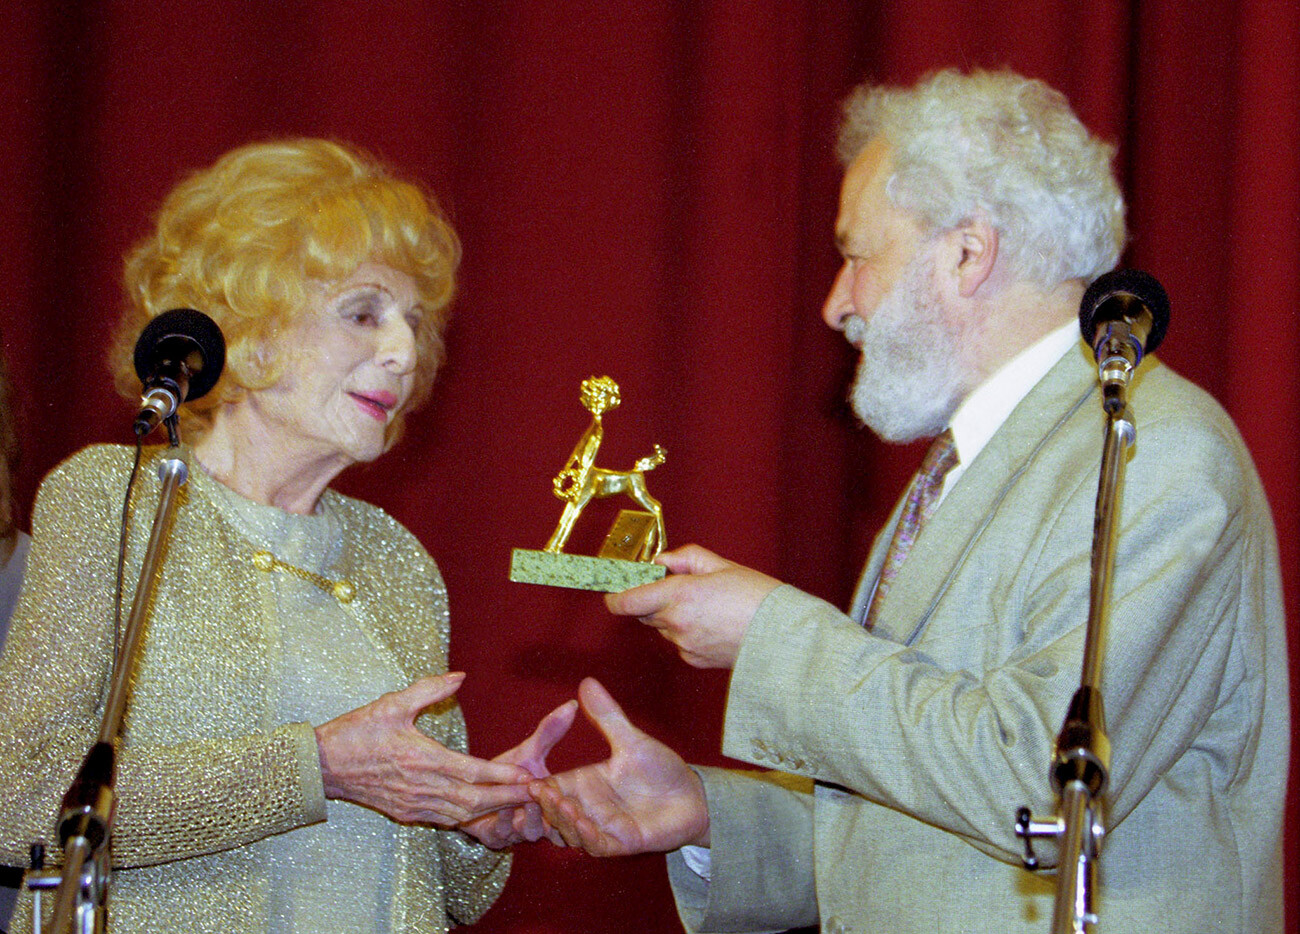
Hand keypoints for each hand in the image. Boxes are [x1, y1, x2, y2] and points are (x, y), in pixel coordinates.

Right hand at [315, 673, 533, 825]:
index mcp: (421, 758)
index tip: (528, 776)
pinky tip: (480, 811)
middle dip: (507, 798)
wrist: (320, 766)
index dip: (503, 776)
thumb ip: (429, 689)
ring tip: (516, 803)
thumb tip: (461, 675)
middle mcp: (420, 786)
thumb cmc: (356, 731)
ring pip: (461, 813)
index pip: (472, 771)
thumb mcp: (392, 703)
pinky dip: (466, 816)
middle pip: (474, 799)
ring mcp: (412, 804)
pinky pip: (442, 818)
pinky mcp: (404, 813)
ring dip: (490, 810)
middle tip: (535, 794)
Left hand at [460, 699, 578, 847]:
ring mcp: (519, 832)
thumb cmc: (507, 769)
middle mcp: (541, 821)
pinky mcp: (495, 838)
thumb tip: (571, 703)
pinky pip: (503, 835)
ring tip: (529, 803)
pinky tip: (503, 807)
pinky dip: (505, 822)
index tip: (579, 789)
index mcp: (555, 803)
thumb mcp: (531, 750)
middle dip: (558, 813)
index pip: (574, 808)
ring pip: (531, 832)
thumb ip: (550, 730)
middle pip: (557, 825)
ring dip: (532, 819)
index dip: (578, 803)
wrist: (471, 786)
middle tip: (555, 797)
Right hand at [529, 678, 708, 855]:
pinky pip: (597, 845)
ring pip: (571, 831)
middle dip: (544, 804)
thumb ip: (608, 716)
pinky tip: (582, 822)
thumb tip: (587, 682)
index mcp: (586, 783)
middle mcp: (590, 808)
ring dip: (562, 820)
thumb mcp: (631, 740)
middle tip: (536, 792)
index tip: (526, 776)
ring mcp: (604, 827)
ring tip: (559, 803)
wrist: (693, 795)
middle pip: (555, 812)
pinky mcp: (621, 843)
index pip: (554, 786)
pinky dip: (587, 836)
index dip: (539, 785)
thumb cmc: (661, 769)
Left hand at [605, 544, 781, 667]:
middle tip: (675, 588)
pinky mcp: (694, 660)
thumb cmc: (758, 597)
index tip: (614, 591)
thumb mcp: (721, 565)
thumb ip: (685, 559)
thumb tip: (662, 561)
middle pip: (643, 613)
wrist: (784, 637)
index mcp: (679, 595)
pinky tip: (712, 624)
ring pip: (663, 627)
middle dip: (651, 600)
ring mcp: (684, 645)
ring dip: (672, 616)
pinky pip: (679, 643)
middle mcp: (676, 623)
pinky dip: (687, 632)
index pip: (626, 601)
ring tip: (705, 606)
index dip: (615, 596)